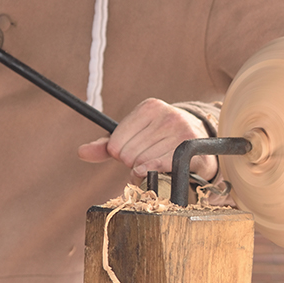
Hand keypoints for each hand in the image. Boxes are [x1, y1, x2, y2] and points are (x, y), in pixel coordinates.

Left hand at [78, 98, 218, 182]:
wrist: (202, 145)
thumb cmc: (162, 141)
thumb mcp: (134, 137)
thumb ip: (107, 145)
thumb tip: (81, 152)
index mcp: (149, 107)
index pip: (114, 143)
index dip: (121, 155)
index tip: (135, 153)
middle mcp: (166, 115)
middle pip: (128, 156)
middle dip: (134, 164)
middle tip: (147, 162)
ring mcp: (180, 130)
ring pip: (142, 164)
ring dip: (146, 173)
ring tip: (157, 167)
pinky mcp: (191, 147)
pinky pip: (160, 167)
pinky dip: (155, 175)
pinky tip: (159, 173)